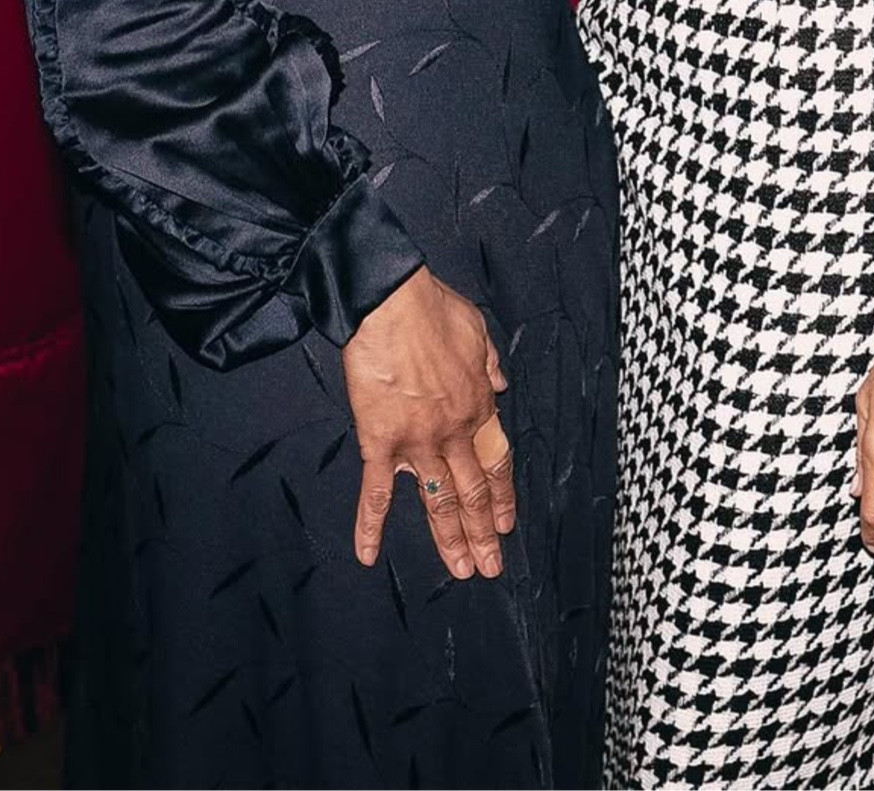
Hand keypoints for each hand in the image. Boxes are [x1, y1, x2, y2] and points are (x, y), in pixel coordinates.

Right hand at [342, 267, 513, 580]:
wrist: (392, 303)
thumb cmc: (432, 308)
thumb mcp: (478, 330)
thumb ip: (491, 362)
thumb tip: (501, 384)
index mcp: (477, 405)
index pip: (496, 462)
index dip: (502, 495)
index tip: (506, 522)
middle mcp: (453, 432)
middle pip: (472, 492)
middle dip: (483, 533)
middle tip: (491, 566)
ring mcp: (417, 441)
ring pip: (438, 501)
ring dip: (450, 539)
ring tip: (461, 570)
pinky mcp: (380, 441)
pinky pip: (375, 492)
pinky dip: (370, 526)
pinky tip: (368, 555)